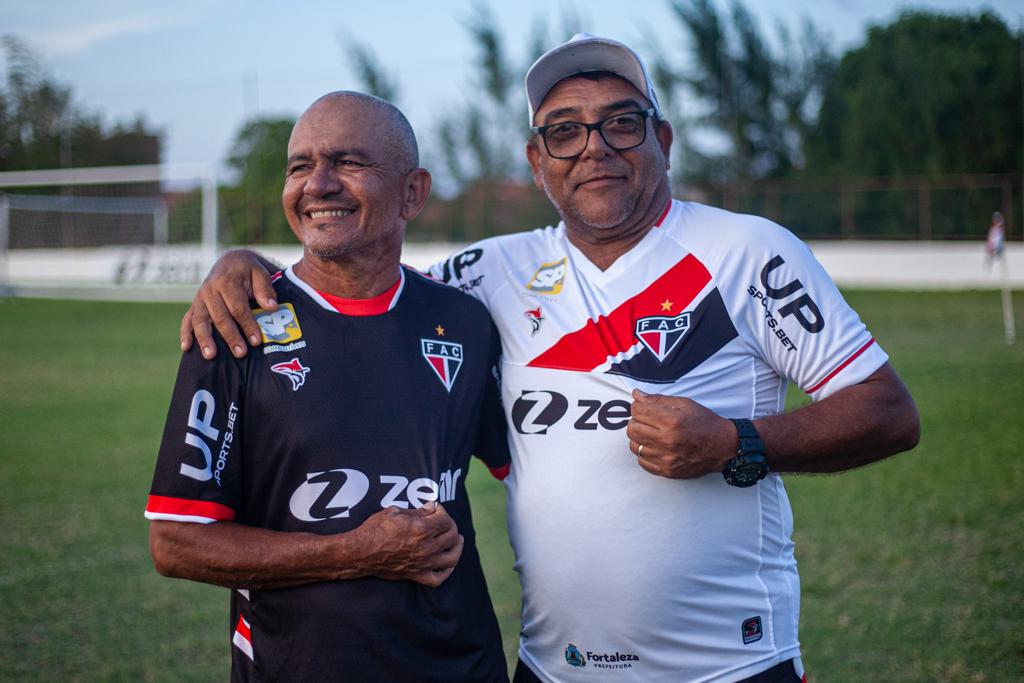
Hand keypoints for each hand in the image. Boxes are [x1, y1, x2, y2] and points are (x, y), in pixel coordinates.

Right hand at [179, 249, 276, 358]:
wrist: (231, 262)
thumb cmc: (248, 271)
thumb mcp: (260, 272)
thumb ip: (265, 289)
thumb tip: (271, 307)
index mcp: (227, 281)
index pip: (238, 307)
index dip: (247, 324)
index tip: (256, 340)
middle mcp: (210, 290)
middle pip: (220, 316)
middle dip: (230, 336)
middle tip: (240, 353)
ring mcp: (200, 298)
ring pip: (200, 320)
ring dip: (204, 339)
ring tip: (211, 356)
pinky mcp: (195, 305)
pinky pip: (187, 319)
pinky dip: (185, 333)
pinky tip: (186, 347)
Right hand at [349, 502, 463, 587]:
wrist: (360, 553)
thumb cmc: (374, 530)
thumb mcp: (395, 512)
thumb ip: (418, 511)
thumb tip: (432, 508)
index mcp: (421, 530)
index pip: (445, 519)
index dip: (442, 511)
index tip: (435, 509)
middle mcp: (426, 548)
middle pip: (452, 537)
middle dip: (451, 526)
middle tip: (444, 522)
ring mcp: (423, 563)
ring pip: (451, 558)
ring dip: (457, 548)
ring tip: (458, 541)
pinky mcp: (416, 575)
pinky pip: (438, 579)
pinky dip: (447, 572)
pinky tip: (448, 564)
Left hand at [626, 389, 735, 478]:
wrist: (723, 447)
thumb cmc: (705, 423)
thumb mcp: (684, 404)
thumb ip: (658, 399)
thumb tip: (636, 395)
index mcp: (671, 421)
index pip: (637, 411)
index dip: (638, 407)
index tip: (643, 407)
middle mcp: (667, 440)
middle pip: (632, 429)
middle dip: (637, 421)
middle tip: (647, 421)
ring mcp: (666, 458)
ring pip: (634, 446)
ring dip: (640, 438)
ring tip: (652, 434)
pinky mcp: (667, 471)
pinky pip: (642, 462)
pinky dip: (645, 453)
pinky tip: (656, 447)